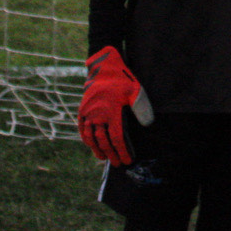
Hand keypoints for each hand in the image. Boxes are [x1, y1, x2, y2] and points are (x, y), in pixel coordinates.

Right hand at [78, 45, 141, 164]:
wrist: (102, 66)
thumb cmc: (122, 78)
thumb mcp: (136, 90)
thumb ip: (141, 107)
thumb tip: (148, 124)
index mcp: (111, 112)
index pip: (116, 138)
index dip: (122, 151)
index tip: (127, 160)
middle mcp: (97, 115)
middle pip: (104, 141)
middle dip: (111, 154)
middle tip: (117, 163)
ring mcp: (88, 114)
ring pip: (91, 138)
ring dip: (97, 149)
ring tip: (103, 158)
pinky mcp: (82, 110)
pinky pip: (82, 129)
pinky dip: (86, 139)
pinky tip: (90, 144)